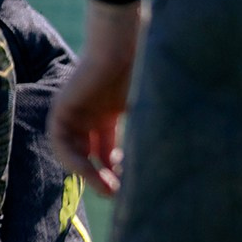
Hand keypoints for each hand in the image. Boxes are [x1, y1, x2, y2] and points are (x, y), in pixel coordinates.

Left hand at [50, 0, 145, 196]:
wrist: (125, 47)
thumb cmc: (145, 74)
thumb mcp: (149, 112)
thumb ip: (152, 136)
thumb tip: (181, 165)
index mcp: (109, 111)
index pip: (107, 148)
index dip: (117, 168)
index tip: (131, 183)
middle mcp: (90, 113)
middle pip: (91, 153)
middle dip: (104, 175)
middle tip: (118, 194)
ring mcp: (75, 111)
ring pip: (74, 151)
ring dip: (88, 173)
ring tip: (107, 189)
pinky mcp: (62, 109)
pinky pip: (60, 142)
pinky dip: (73, 159)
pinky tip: (90, 171)